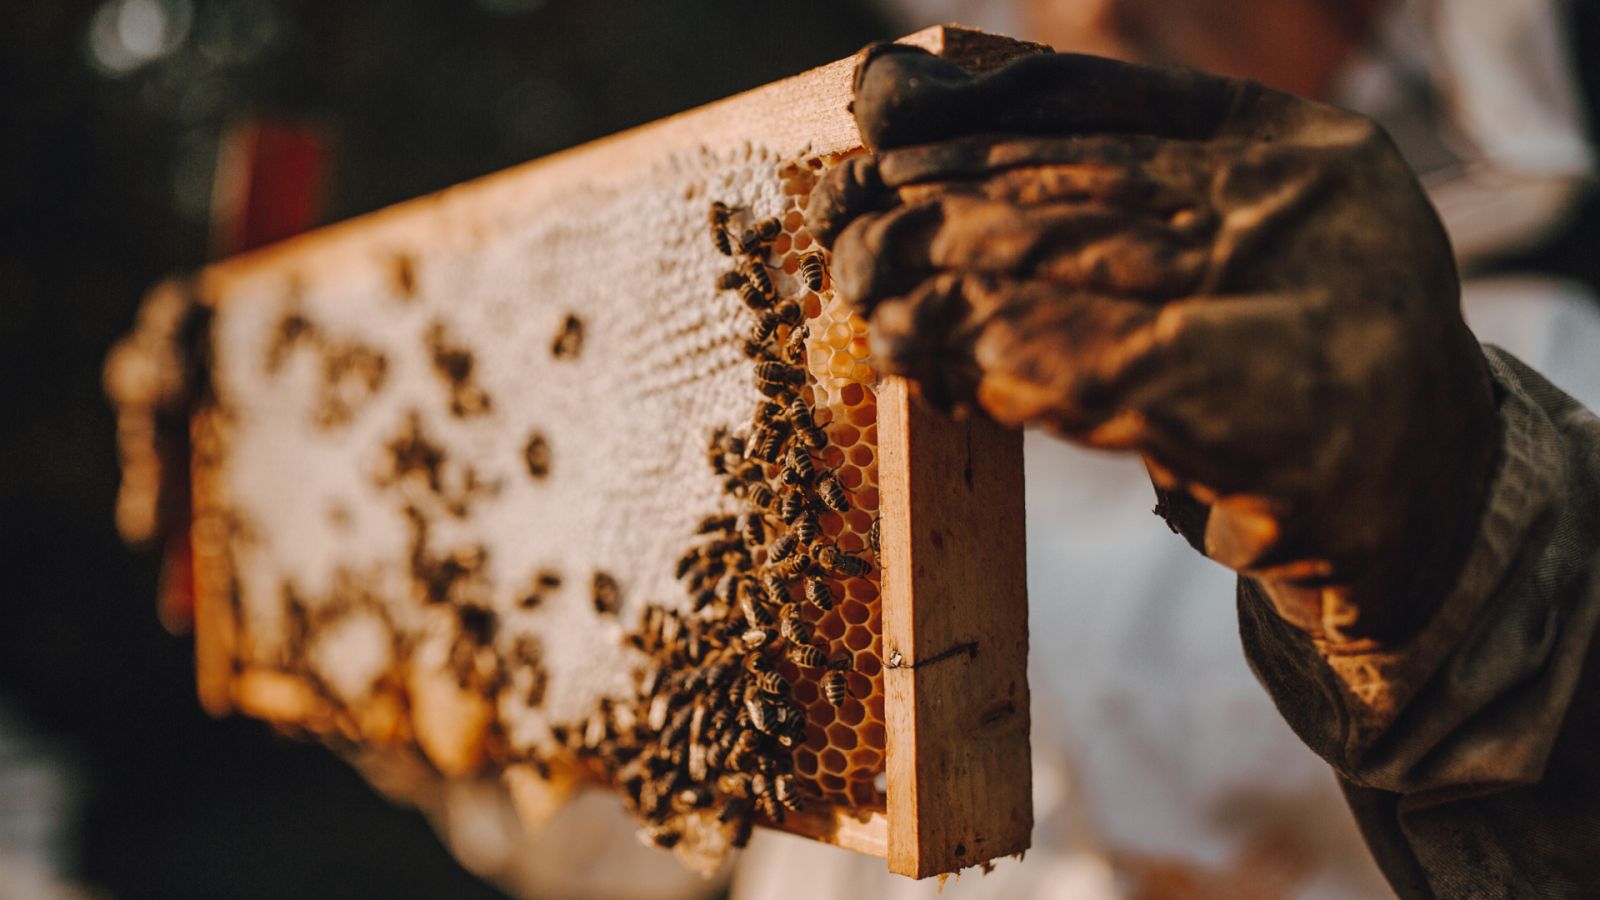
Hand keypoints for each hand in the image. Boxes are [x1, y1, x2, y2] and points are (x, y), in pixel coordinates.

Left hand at [809, 45, 1499, 643]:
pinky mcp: (1287, 425)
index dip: (975, 118)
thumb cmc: (1289, 361)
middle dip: (938, 208)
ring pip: (1080, 269)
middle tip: (843, 234)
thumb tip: (910, 111)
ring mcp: (1311, 310)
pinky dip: (1009, 363)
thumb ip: (1098, 188)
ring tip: (866, 298)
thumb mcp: (1214, 245)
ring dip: (951, 285)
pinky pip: (1110, 374)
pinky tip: (936, 359)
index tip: (876, 128)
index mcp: (1290, 142)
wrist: (1421, 497)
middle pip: (1077, 189)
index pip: (1103, 106)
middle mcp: (1305, 206)